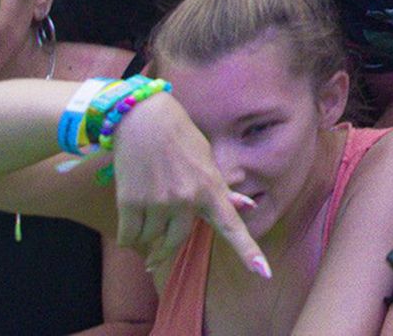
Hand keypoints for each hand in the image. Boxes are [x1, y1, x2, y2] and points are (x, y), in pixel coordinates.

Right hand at [111, 91, 267, 277]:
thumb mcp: (208, 160)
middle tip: (156, 248)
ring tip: (143, 222)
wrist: (144, 120)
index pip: (233, 226)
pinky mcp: (131, 201)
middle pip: (176, 243)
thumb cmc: (180, 138)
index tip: (263, 272)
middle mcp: (187, 199)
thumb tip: (248, 205)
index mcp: (211, 188)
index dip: (248, 251)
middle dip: (164, 248)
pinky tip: (130, 227)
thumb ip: (223, 190)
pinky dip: (129, 237)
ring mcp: (159, 201)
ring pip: (150, 241)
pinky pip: (129, 236)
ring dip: (145, 240)